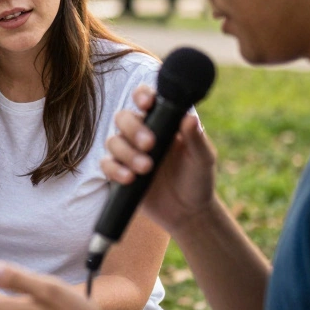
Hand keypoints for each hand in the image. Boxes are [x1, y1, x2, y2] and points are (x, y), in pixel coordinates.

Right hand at [100, 85, 217, 236]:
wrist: (188, 213)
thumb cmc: (198, 180)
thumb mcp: (203, 159)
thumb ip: (196, 138)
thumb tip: (189, 117)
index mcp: (163, 123)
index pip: (146, 100)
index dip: (142, 96)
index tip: (147, 104)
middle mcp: (143, 133)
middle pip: (123, 117)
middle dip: (133, 129)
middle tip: (150, 145)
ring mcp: (129, 153)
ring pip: (113, 140)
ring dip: (127, 153)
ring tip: (146, 168)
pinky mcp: (119, 172)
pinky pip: (106, 164)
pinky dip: (115, 169)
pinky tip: (130, 178)